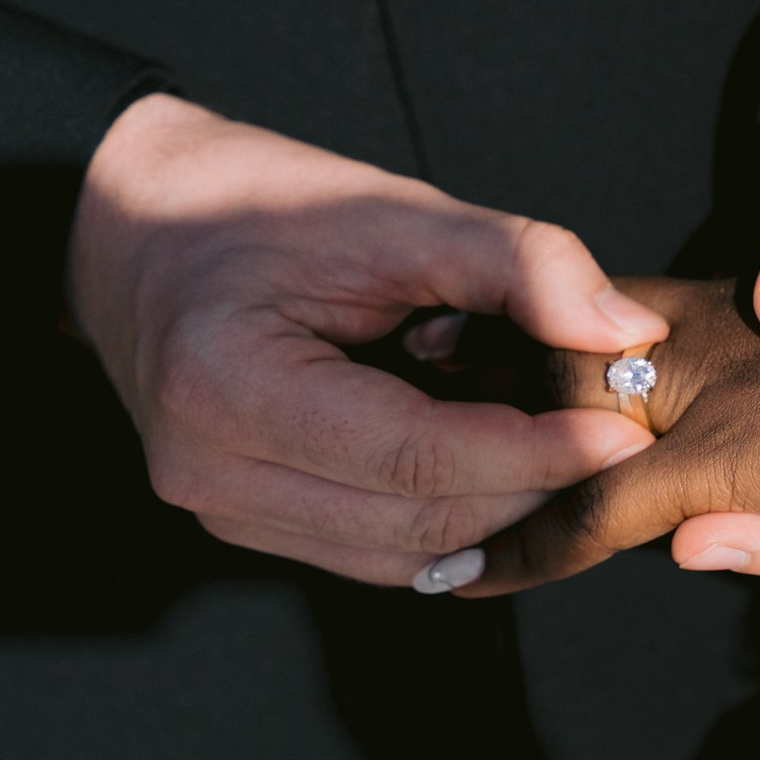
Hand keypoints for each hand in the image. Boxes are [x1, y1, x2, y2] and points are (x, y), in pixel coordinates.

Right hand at [68, 94, 665, 586]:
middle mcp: (209, 471)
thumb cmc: (253, 204)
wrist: (135, 224)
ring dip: (500, 515)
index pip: (419, 455)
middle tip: (619, 438)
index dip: (536, 451)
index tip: (624, 427)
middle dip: (533, 489)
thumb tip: (624, 331)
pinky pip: (372, 552)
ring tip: (569, 452)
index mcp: (226, 385)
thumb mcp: (386, 209)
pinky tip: (502, 471)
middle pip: (419, 522)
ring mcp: (218, 509)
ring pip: (404, 556)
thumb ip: (514, 262)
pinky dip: (449, 522)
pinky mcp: (241, 521)